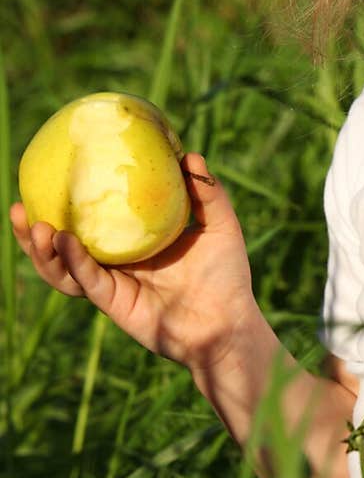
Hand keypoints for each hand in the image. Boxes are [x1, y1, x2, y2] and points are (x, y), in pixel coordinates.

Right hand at [10, 153, 260, 374]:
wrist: (229, 323)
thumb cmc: (227, 276)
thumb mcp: (220, 225)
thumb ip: (206, 191)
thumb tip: (188, 154)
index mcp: (132, 242)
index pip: (90, 221)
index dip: (66, 204)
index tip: (47, 177)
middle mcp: (116, 262)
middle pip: (63, 246)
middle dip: (34, 231)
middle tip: (20, 206)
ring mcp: (112, 284)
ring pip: (64, 269)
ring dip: (43, 250)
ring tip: (35, 226)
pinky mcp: (115, 303)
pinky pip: (87, 281)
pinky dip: (73, 262)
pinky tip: (64, 242)